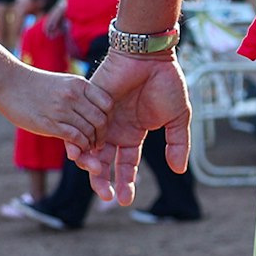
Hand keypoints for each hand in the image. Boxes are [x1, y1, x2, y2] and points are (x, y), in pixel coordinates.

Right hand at [0, 66, 114, 159]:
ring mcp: (62, 110)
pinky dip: (80, 146)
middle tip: (98, 143)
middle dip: (102, 135)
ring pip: (89, 132)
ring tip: (87, 148)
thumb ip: (79, 95)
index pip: (107, 104)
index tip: (102, 126)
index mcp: (79, 84)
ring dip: (90, 144)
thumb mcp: (63, 83)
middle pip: (101, 120)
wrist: (8, 84)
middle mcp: (73, 96)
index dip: (108, 119)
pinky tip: (76, 149)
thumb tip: (94, 111)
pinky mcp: (50, 124)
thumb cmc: (35, 86)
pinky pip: (76, 138)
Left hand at [74, 53, 187, 200]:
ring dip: (90, 166)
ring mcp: (100, 118)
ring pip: (90, 149)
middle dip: (104, 181)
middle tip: (106, 197)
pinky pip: (78, 128)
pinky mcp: (88, 106)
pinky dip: (76, 143)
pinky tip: (78, 156)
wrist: (150, 54)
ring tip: (96, 178)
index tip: (125, 200)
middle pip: (106, 162)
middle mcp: (115, 130)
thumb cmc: (166, 81)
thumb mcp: (178, 117)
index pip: (127, 165)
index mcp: (134, 134)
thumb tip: (179, 170)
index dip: (126, 182)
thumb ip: (178, 143)